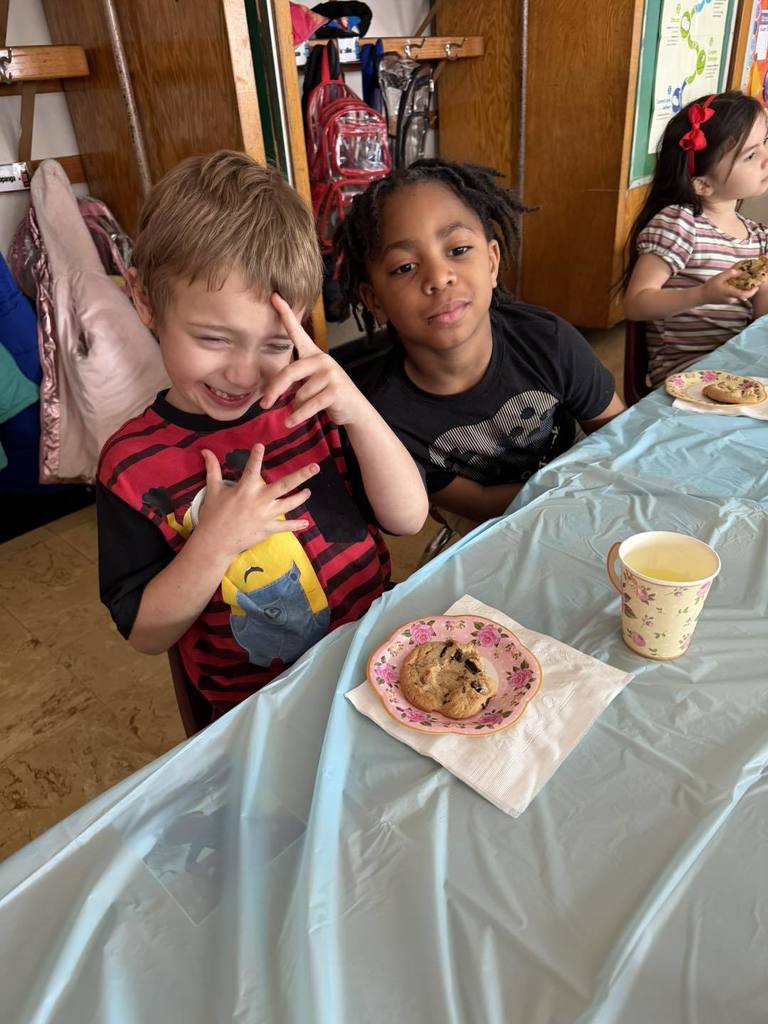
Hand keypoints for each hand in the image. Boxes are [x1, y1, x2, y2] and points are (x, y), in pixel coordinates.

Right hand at [196, 443, 318, 558]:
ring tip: (308, 492)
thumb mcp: (212, 490)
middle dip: (301, 476)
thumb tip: (205, 450)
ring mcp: (265, 515)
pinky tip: (306, 523)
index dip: (256, 456)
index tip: (261, 445)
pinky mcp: (267, 528)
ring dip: (300, 498)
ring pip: (289, 504)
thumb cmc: (213, 514)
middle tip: (315, 467)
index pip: (251, 468)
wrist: (215, 542)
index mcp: (244, 488)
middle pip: (284, 485)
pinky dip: (296, 526)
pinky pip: (285, 527)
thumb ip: (213, 469)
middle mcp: (258, 500)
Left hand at [260, 293, 366, 426]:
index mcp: (313, 354)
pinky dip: (298, 416)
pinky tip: (290, 421)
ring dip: (297, 407)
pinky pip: (308, 405)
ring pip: (299, 394)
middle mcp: (322, 359)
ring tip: (303, 410)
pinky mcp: (335, 389)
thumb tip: (270, 394)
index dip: (285, 314)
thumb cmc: (327, 395)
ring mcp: (330, 373)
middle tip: (264, 404)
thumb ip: (294, 380)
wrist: (354, 409)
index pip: (297, 332)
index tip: (274, 296)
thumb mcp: (310, 383)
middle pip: (289, 372)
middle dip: (274, 390)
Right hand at [701, 267, 758, 304]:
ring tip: (743, 280)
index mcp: (730, 293)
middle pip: (744, 294)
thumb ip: (730, 273)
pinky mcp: (728, 301)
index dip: (753, 291)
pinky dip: (738, 290)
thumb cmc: (709, 287)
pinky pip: (736, 295)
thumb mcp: (719, 277)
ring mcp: (730, 301)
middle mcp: (732, 298)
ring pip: (740, 295)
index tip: (757, 285)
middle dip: (749, 287)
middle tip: (751, 279)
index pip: (745, 294)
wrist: (701, 296)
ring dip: (743, 288)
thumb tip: (740, 272)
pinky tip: (735, 284)